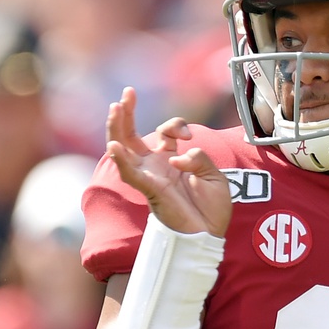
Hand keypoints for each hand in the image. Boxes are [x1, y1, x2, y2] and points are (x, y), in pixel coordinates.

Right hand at [106, 87, 231, 236]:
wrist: (209, 235)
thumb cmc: (210, 209)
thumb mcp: (213, 175)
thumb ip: (199, 157)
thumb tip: (180, 154)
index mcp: (171, 159)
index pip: (166, 131)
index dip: (176, 125)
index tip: (188, 135)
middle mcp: (156, 166)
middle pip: (133, 135)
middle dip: (128, 113)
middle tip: (126, 93)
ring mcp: (150, 177)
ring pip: (124, 149)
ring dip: (117, 129)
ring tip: (115, 108)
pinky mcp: (149, 190)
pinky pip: (130, 174)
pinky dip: (121, 160)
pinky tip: (114, 146)